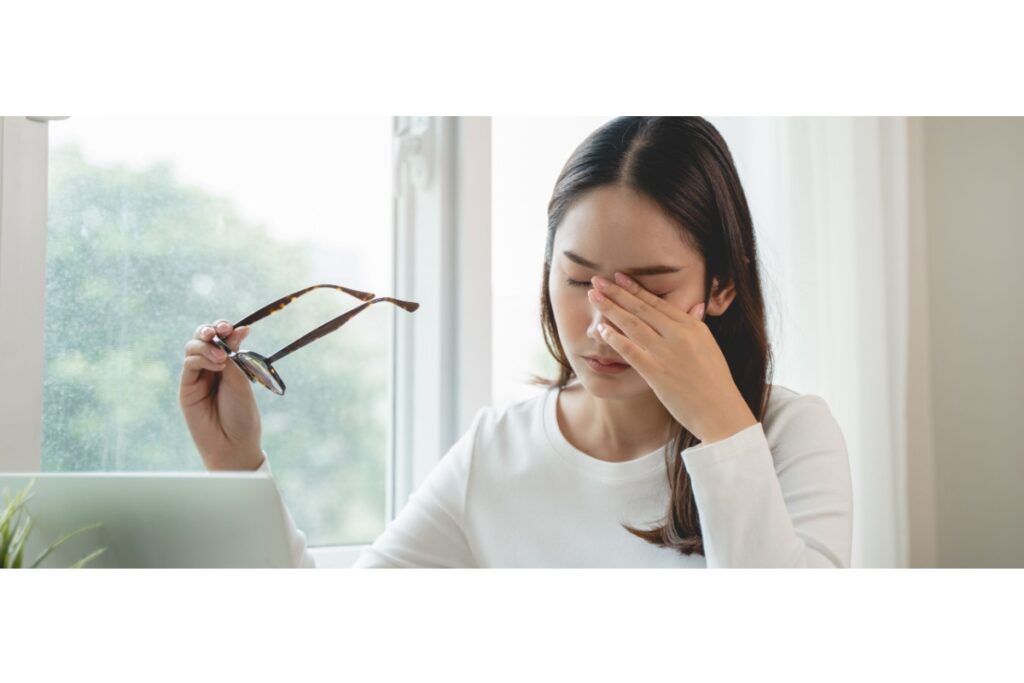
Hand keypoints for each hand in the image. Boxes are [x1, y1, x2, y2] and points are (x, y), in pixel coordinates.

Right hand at [179, 320, 264, 470]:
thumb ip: (234, 355)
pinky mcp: (186, 387)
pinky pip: (189, 364)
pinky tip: (216, 366)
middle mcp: (212, 368)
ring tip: (222, 359)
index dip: (224, 328)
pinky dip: (201, 358)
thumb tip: (240, 328)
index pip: (222, 338)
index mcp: (229, 364)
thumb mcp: (241, 380)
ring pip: (192, 348)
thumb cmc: (241, 414)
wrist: (233, 443)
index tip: (233, 327)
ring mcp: (197, 377)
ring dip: (207, 346)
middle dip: (209, 330)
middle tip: (219, 331)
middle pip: (202, 338)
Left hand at [587, 273, 756, 443]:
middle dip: (616, 292)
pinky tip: (600, 329)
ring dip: (610, 309)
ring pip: (632, 324)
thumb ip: (698, 326)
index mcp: (693, 326)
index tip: (619, 277)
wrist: (720, 411)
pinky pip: (630, 350)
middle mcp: (679, 335)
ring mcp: (666, 353)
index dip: (635, 288)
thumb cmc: (715, 382)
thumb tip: (697, 306)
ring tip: (593, 297)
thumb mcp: (710, 347)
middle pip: (641, 308)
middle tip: (597, 281)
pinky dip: (614, 337)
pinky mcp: (656, 372)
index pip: (658, 302)